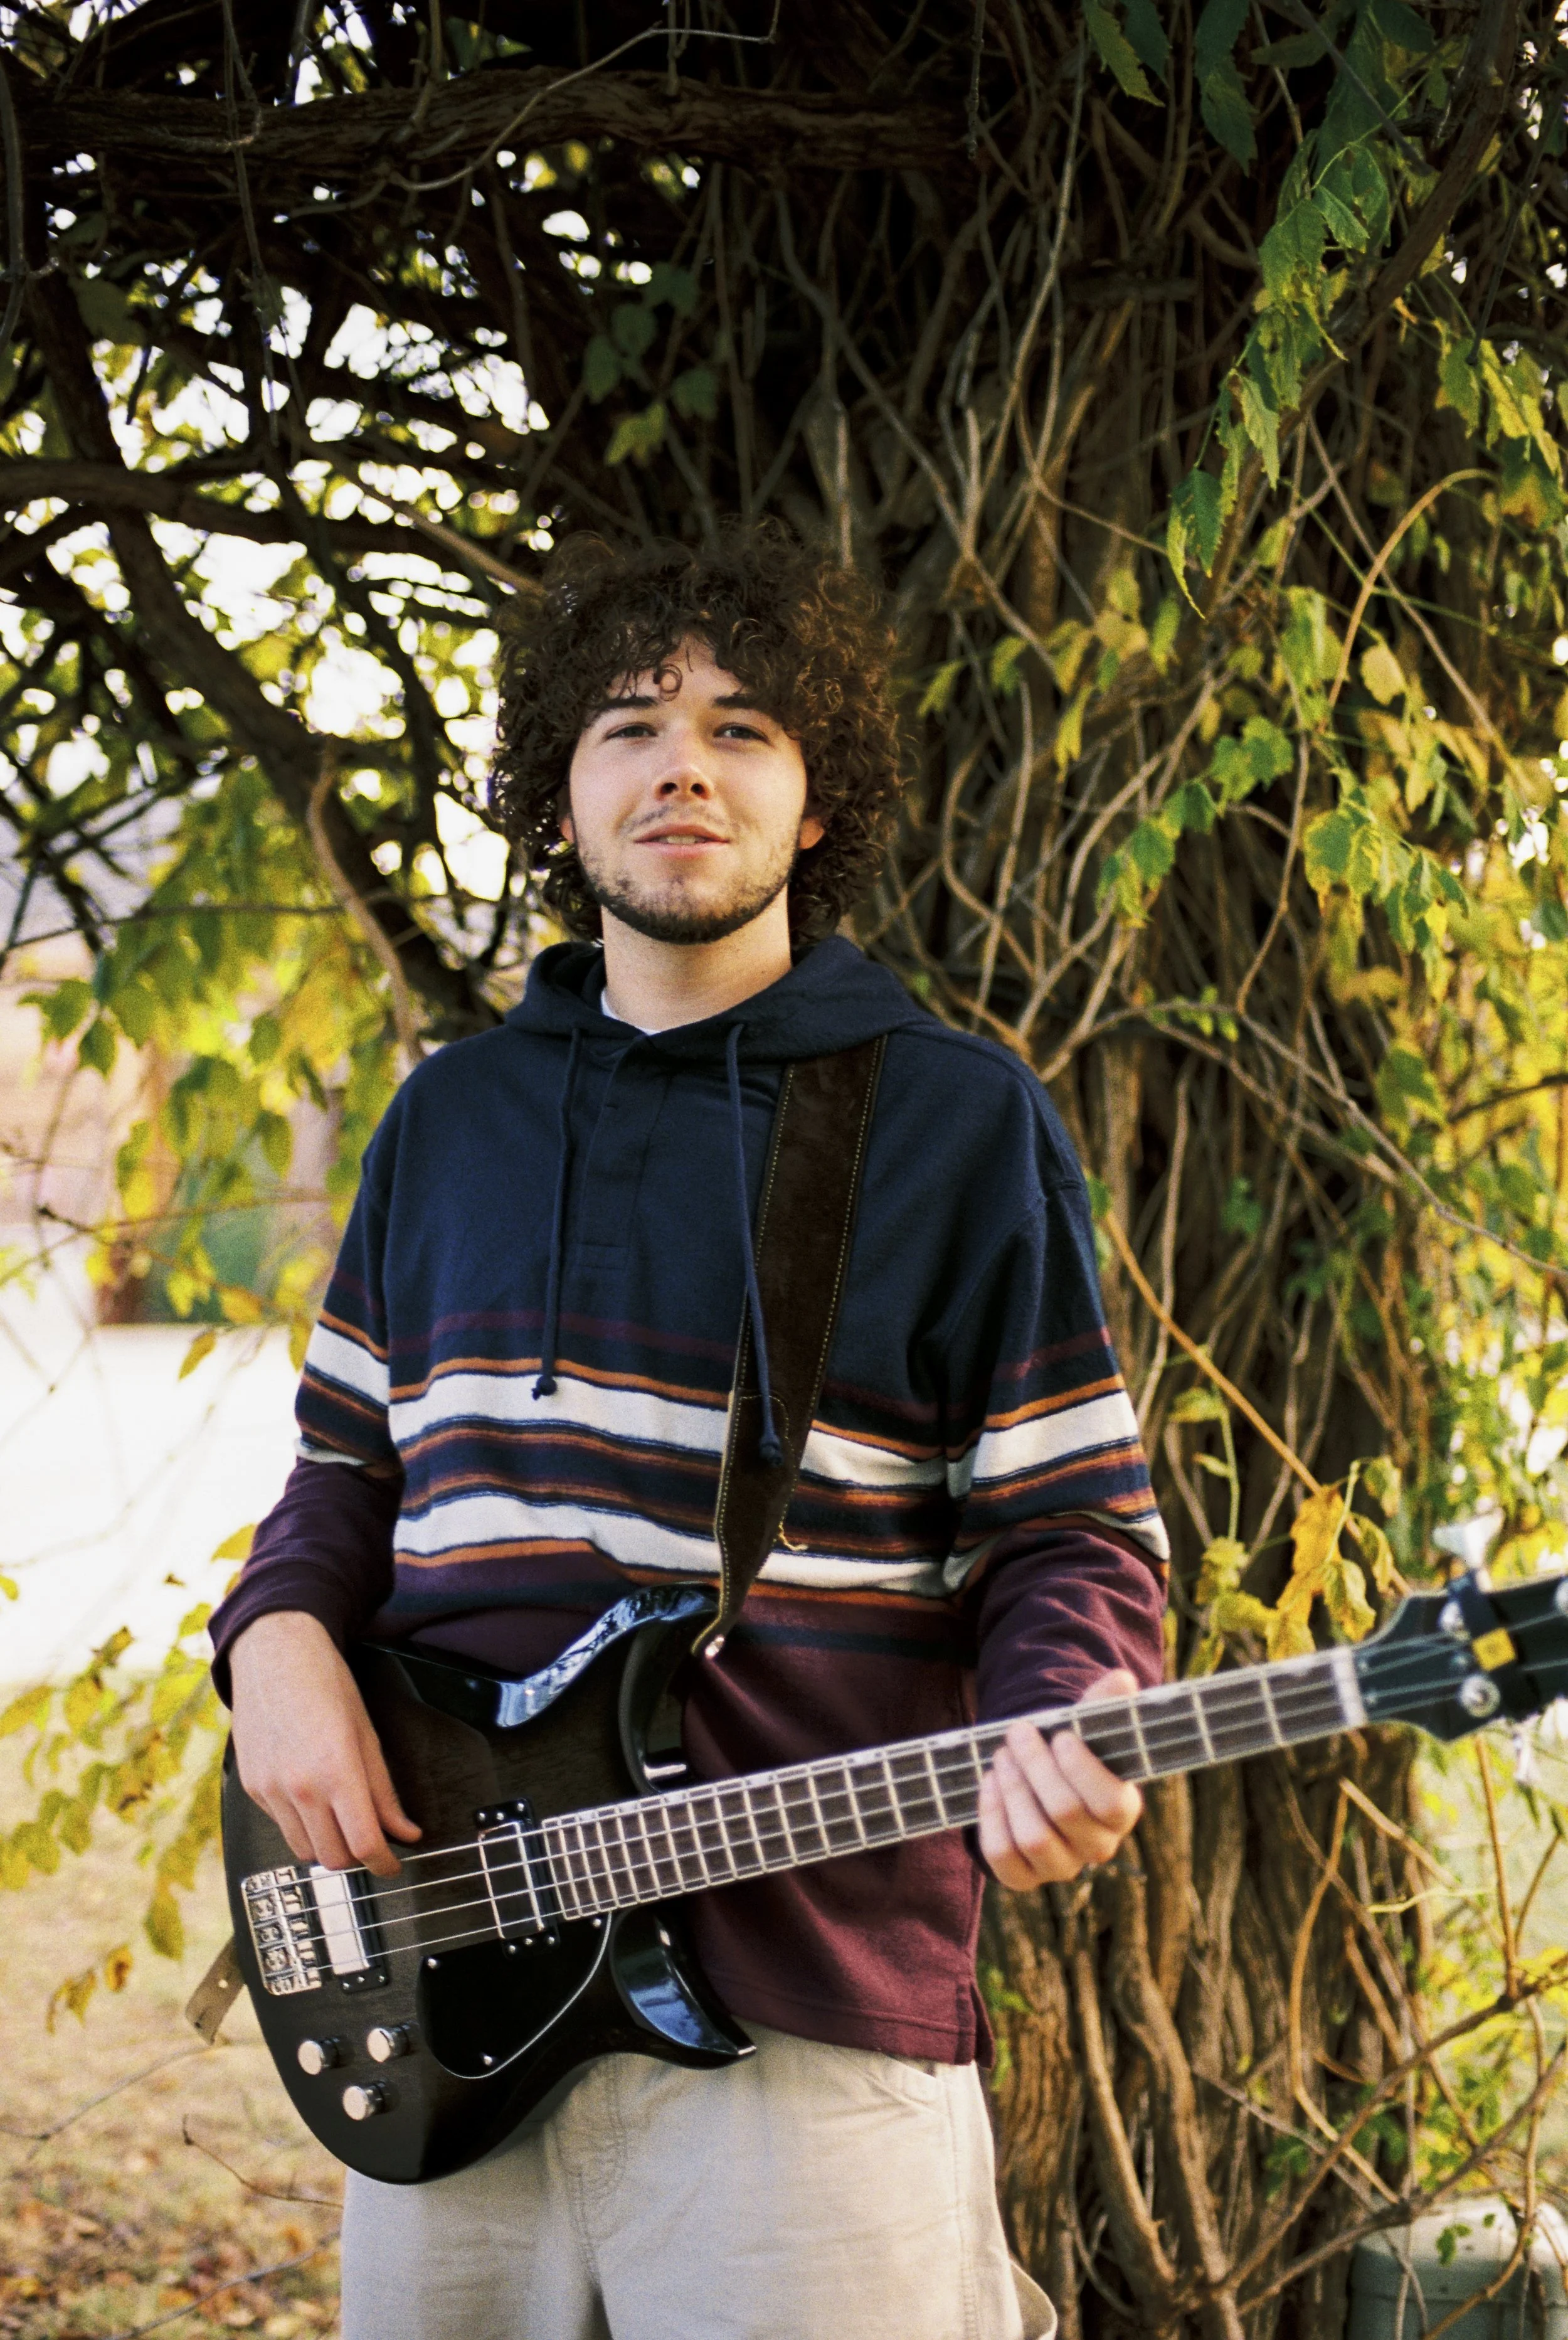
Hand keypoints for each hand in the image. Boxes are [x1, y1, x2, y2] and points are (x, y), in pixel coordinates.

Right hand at [228, 1611, 421, 1876]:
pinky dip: (302, 1824)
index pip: (364, 1843)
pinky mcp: (252, 1789)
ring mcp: (270, 1790)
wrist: (273, 1654)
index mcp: (336, 1770)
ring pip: (304, 1850)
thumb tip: (406, 1832)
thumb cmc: (326, 1684)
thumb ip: (384, 1791)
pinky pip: (282, 1826)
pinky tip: (312, 1797)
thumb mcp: (366, 1734)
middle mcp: (299, 1787)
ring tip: (342, 1821)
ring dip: (328, 1846)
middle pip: (333, 1858)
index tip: (393, 1865)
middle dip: (357, 1859)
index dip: (384, 1864)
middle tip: (372, 1842)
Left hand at [978, 1669, 1142, 1890]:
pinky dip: (991, 1816)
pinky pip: (1003, 1856)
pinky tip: (989, 1783)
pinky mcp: (1024, 1876)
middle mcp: (1097, 1847)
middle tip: (1018, 1732)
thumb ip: (1103, 1705)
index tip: (1060, 1735)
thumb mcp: (1085, 1727)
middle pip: (1066, 1812)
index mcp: (1121, 1811)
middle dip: (1036, 1766)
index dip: (1083, 1770)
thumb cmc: (1067, 1752)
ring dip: (1012, 1789)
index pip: (1111, 1803)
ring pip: (1034, 1837)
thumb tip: (1122, 1681)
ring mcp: (1060, 1866)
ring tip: (1002, 1755)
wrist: (1038, 1783)